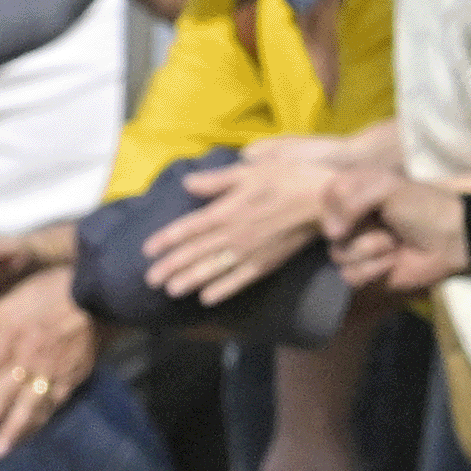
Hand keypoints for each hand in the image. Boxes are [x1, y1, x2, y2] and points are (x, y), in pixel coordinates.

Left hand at [0, 266, 95, 453]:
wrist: (93, 296)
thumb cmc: (49, 294)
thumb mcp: (11, 300)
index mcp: (11, 338)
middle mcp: (28, 359)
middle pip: (4, 396)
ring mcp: (51, 372)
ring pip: (29, 407)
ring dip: (13, 431)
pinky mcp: (70, 379)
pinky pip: (51, 406)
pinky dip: (37, 423)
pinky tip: (25, 436)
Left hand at [142, 150, 344, 303]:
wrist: (324, 201)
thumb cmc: (288, 178)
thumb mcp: (250, 171)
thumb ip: (216, 180)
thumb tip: (187, 183)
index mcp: (226, 210)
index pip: (187, 228)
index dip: (165, 240)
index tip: (147, 250)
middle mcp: (233, 235)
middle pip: (194, 253)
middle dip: (170, 267)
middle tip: (149, 280)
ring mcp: (249, 252)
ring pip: (212, 270)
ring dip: (189, 281)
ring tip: (170, 291)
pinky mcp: (266, 263)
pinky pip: (239, 280)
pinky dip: (222, 290)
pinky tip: (206, 299)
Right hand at [329, 170, 470, 294]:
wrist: (452, 238)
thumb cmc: (422, 207)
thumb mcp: (386, 187)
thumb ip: (350, 199)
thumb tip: (332, 234)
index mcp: (356, 195)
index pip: (327, 198)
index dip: (339, 204)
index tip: (359, 204)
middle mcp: (353, 221)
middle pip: (329, 230)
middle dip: (361, 229)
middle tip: (385, 224)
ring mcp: (358, 248)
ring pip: (338, 255)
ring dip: (371, 249)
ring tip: (394, 244)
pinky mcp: (367, 273)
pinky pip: (350, 276)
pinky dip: (374, 269)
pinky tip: (393, 262)